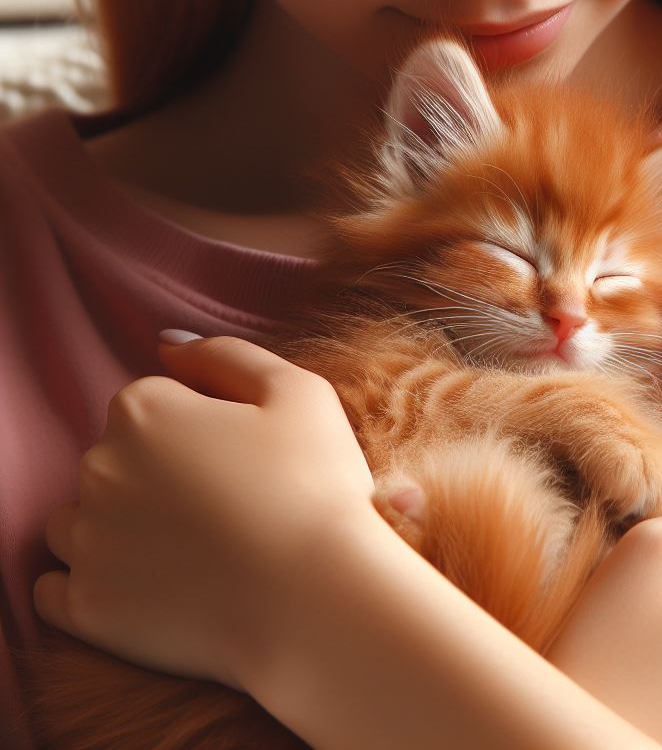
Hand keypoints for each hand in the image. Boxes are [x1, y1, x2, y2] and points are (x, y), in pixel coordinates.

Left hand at [34, 335, 376, 690]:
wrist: (316, 597)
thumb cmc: (314, 485)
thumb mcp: (297, 391)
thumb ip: (224, 353)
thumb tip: (165, 343)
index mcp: (143, 410)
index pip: (151, 402)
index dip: (200, 425)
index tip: (240, 455)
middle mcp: (98, 468)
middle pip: (114, 457)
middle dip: (157, 472)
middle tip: (226, 502)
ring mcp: (85, 543)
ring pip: (78, 519)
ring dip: (117, 524)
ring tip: (187, 545)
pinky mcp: (86, 610)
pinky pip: (54, 589)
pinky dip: (89, 582)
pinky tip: (144, 583)